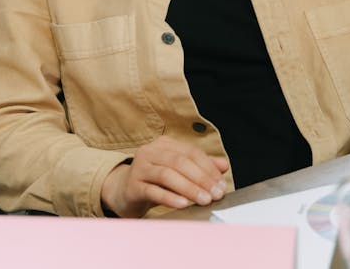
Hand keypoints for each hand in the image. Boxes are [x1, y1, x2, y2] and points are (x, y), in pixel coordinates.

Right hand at [99, 136, 229, 217]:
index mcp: (164, 144)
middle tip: (216, 194)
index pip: (191, 152)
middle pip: (180, 162)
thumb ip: (200, 166)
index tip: (221, 183)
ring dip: (189, 188)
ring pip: (167, 175)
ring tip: (204, 200)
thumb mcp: (178, 172)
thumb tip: (224, 165)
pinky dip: (170, 197)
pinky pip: (153, 191)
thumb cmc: (155, 181)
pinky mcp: (133, 185)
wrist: (124, 192)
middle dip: (201, 178)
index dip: (208, 167)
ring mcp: (139, 167)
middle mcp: (150, 151)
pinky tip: (183, 204)